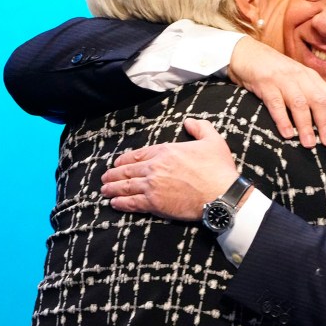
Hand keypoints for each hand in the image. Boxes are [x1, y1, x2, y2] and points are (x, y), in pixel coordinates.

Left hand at [100, 118, 239, 218]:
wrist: (221, 194)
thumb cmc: (218, 169)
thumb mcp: (213, 140)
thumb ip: (200, 128)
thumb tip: (189, 122)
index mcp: (166, 151)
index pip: (138, 155)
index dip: (125, 160)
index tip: (117, 163)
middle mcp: (155, 168)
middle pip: (127, 170)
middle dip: (114, 174)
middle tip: (105, 178)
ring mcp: (152, 186)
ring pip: (126, 187)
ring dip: (113, 188)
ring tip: (104, 190)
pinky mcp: (155, 204)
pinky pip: (132, 203)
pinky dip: (121, 203)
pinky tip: (114, 203)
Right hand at [228, 38, 325, 148]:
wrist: (246, 52)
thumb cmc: (274, 73)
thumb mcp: (296, 81)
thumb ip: (309, 96)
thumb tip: (324, 125)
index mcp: (312, 78)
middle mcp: (301, 77)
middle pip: (319, 101)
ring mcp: (283, 79)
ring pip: (299, 103)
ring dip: (306, 125)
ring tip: (309, 144)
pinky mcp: (265, 83)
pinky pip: (276, 103)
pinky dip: (282, 119)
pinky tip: (287, 134)